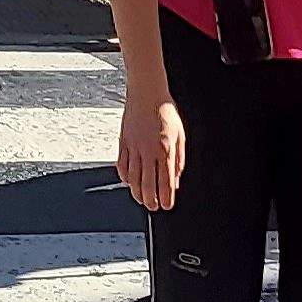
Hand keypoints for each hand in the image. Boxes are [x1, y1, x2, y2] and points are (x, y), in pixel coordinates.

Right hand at [117, 92, 185, 210]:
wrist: (146, 93)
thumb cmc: (165, 111)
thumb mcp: (180, 135)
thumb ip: (179, 160)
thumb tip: (176, 179)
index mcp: (165, 150)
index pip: (165, 182)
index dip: (166, 198)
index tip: (166, 206)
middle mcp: (148, 151)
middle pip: (147, 184)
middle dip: (150, 200)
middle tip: (153, 208)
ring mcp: (133, 148)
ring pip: (133, 178)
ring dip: (136, 192)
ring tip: (141, 200)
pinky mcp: (123, 142)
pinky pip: (121, 165)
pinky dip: (124, 176)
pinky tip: (127, 182)